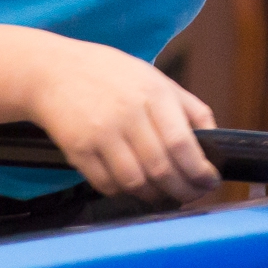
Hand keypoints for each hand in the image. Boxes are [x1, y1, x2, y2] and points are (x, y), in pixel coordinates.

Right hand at [21, 34, 219, 204]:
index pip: (182, 143)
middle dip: (183, 190)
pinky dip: (124, 192)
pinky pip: (108, 185)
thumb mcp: (154, 77)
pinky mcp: (78, 150)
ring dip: (155, 196)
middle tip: (191, 194)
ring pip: (136, 183)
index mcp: (152, 93)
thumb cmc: (108, 74)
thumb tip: (214, 139)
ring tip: (164, 194)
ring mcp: (100, 133)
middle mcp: (127, 113)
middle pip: (162, 169)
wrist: (52, 70)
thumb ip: (187, 107)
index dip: (199, 171)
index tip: (209, 181)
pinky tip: (133, 186)